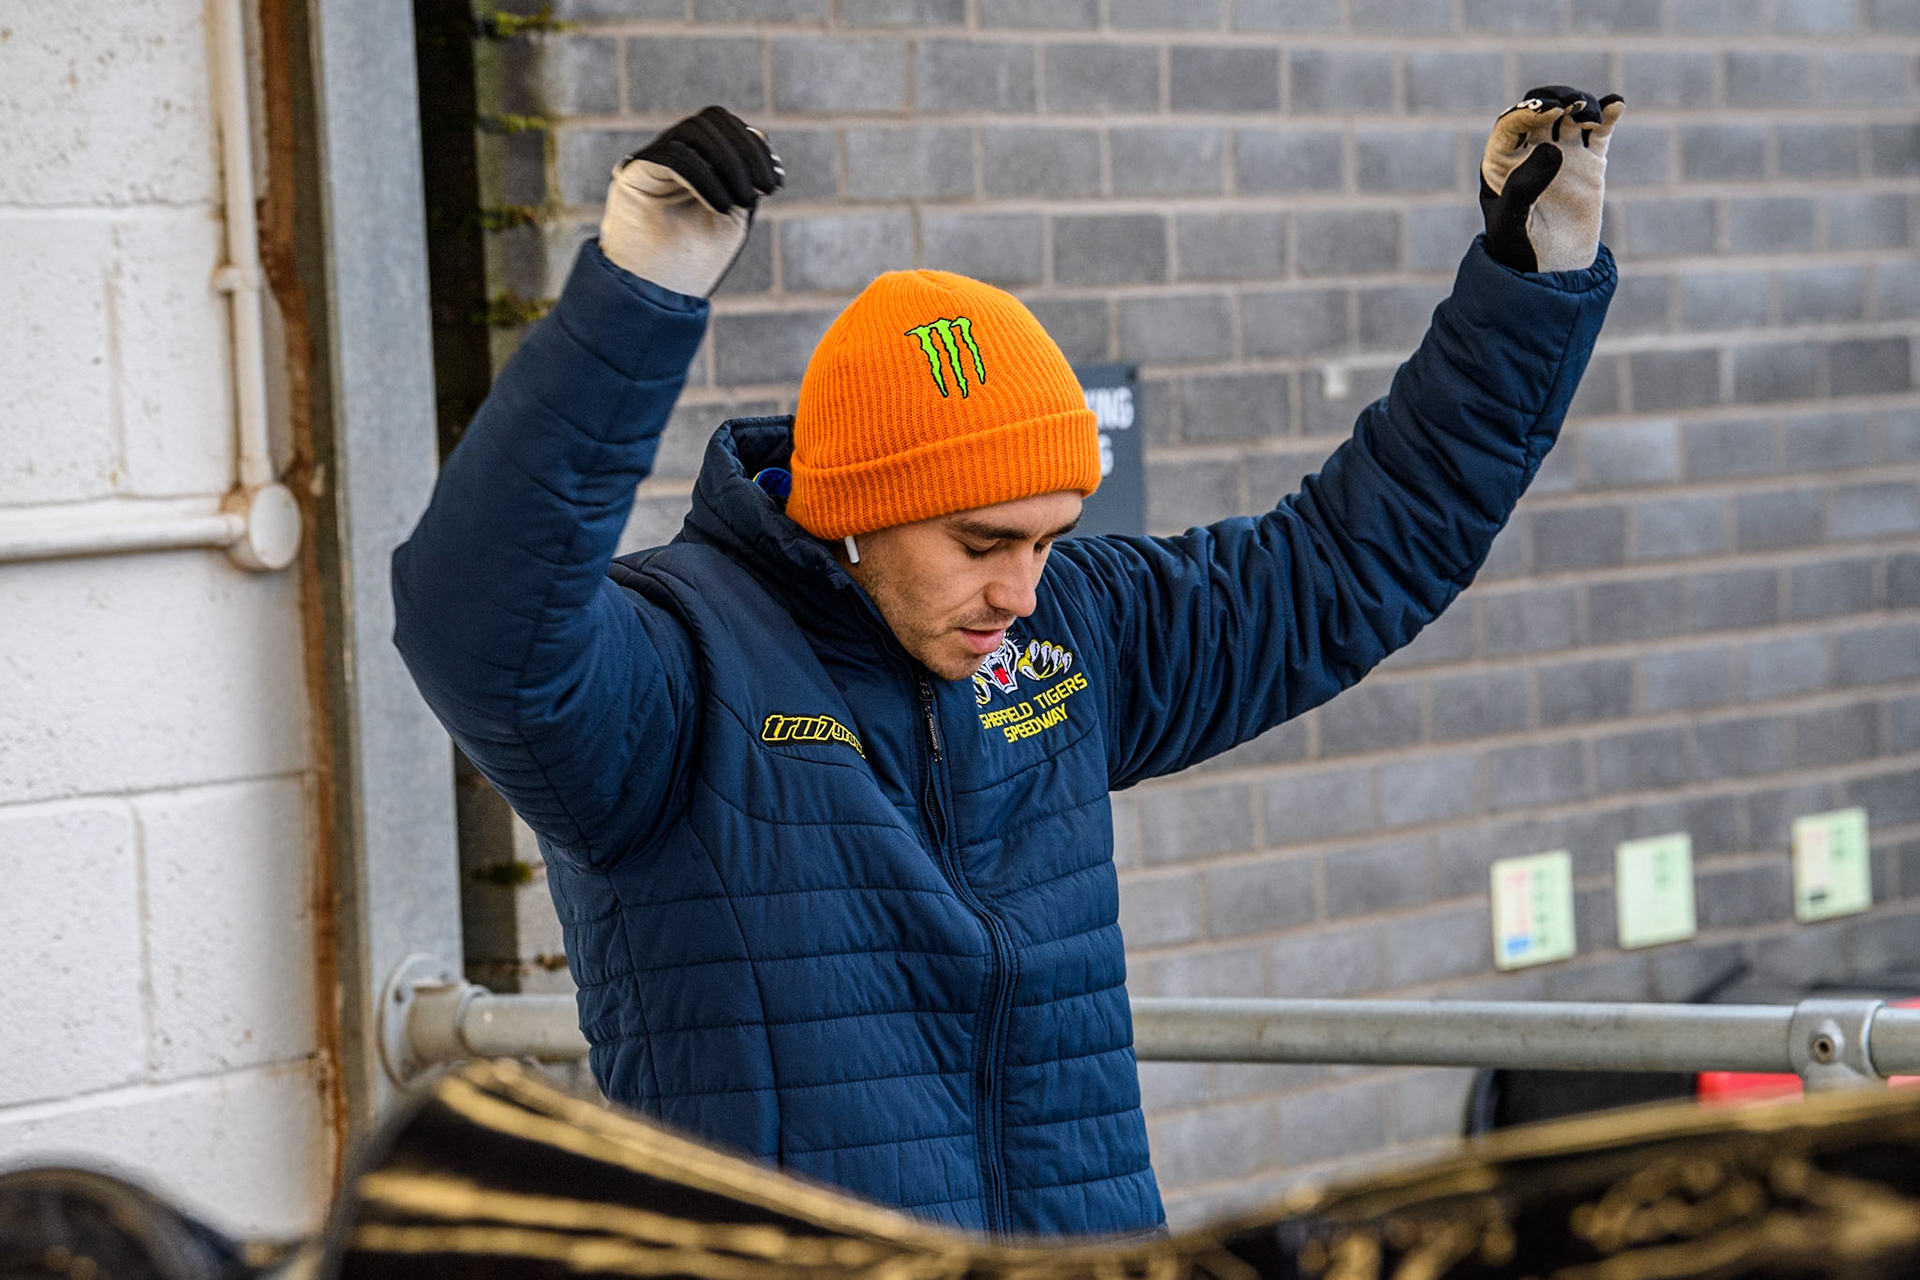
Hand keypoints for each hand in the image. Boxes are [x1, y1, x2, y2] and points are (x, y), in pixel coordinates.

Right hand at [599, 105, 783, 297]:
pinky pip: (672, 156)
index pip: (726, 127)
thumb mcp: (735, 211)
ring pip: (693, 130)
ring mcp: (651, 161)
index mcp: (696, 160)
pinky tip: (721, 208)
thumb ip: (745, 174)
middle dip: (745, 151)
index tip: (776, 182)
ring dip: (729, 162)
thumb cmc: (697, 260)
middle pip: (711, 120)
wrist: (660, 294)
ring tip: (743, 203)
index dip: (755, 146)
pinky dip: (704, 177)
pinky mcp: (632, 173)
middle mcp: (672, 154)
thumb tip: (759, 134)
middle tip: (764, 190)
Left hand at [1479, 86, 1623, 273]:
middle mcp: (1530, 153)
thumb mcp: (1512, 223)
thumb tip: (1553, 148)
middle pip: (1540, 109)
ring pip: (1570, 114)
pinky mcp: (1589, 162)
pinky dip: (1608, 114)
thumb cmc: (1520, 250)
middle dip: (1555, 98)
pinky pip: (1599, 131)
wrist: (1552, 271)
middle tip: (1571, 104)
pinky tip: (1617, 105)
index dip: (1528, 111)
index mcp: (1501, 163)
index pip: (1510, 124)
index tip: (1548, 111)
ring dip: (1582, 104)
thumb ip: (1524, 186)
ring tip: (1592, 117)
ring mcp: (1561, 155)